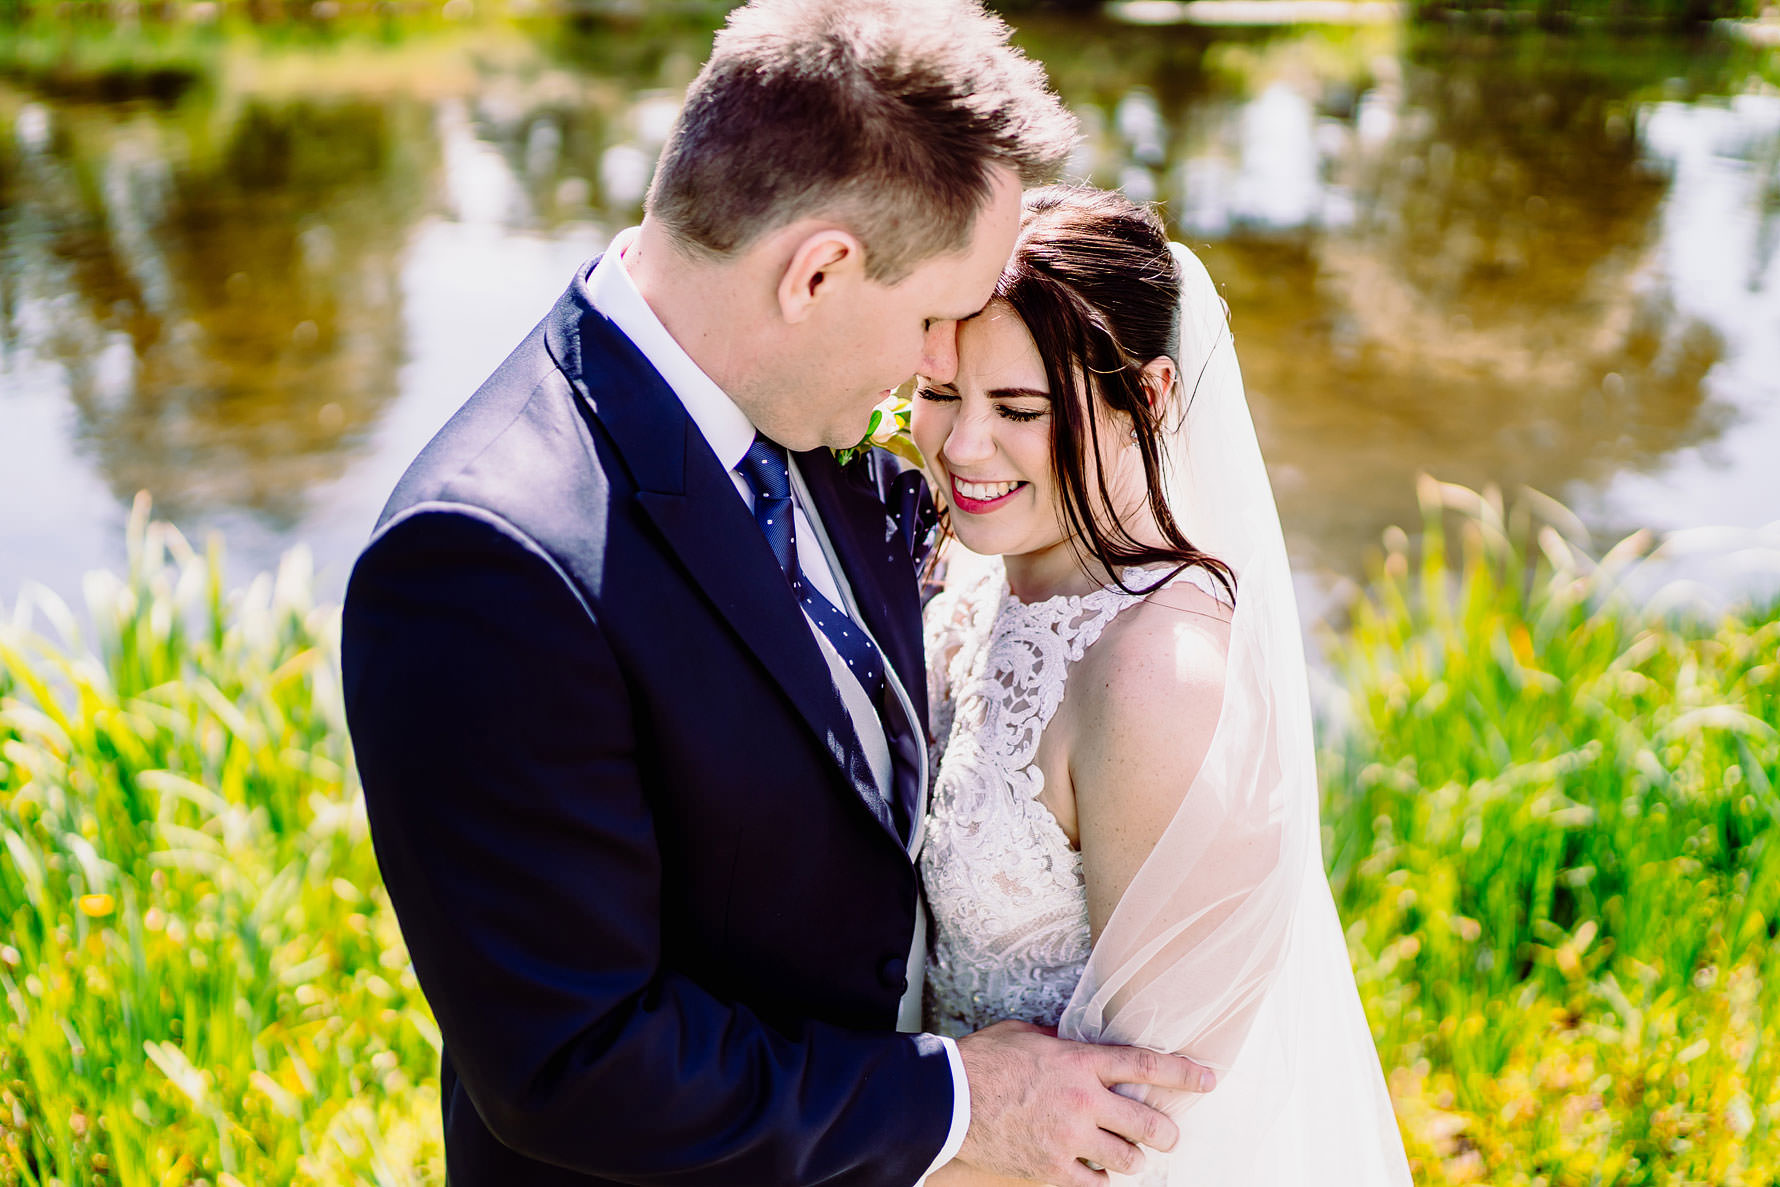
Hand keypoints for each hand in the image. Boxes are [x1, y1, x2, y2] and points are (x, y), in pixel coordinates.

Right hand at [953, 1021, 1215, 1186]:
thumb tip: (1068, 1037)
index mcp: (1079, 1062)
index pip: (1145, 1066)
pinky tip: (1091, 1172)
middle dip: (1166, 1133)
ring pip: (1127, 1160)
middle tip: (1167, 1136)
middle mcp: (1083, 1101)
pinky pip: (1094, 1184)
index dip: (1183, 1073)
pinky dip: (1097, 1179)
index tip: (1208, 1079)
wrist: (947, 1101)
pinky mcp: (1051, 1170)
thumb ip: (1055, 1039)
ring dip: (1130, 1159)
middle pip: (1149, 1123)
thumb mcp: (1023, 1035)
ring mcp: (1069, 1140)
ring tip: (1122, 1155)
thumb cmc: (981, 1062)